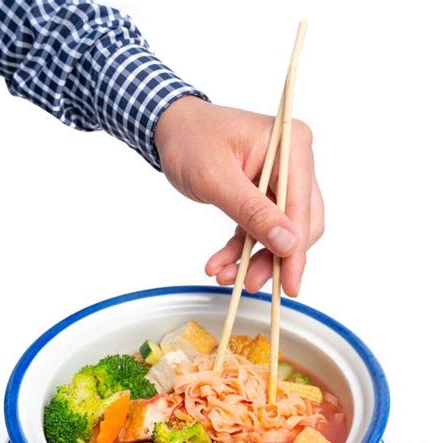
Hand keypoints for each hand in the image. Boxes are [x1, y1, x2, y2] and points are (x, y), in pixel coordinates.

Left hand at [154, 97, 323, 295]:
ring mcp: (281, 178)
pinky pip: (261, 229)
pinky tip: (222, 264)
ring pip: (280, 232)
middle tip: (251, 283)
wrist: (172, 127)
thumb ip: (252, 212)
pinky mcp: (266, 193)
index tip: (289, 283)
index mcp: (291, 146)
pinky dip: (243, 249)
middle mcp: (294, 161)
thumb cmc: (191, 140)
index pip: (302, 207)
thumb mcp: (216, 179)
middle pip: (299, 223)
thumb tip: (286, 243)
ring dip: (256, 258)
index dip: (296, 249)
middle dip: (274, 258)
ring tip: (227, 276)